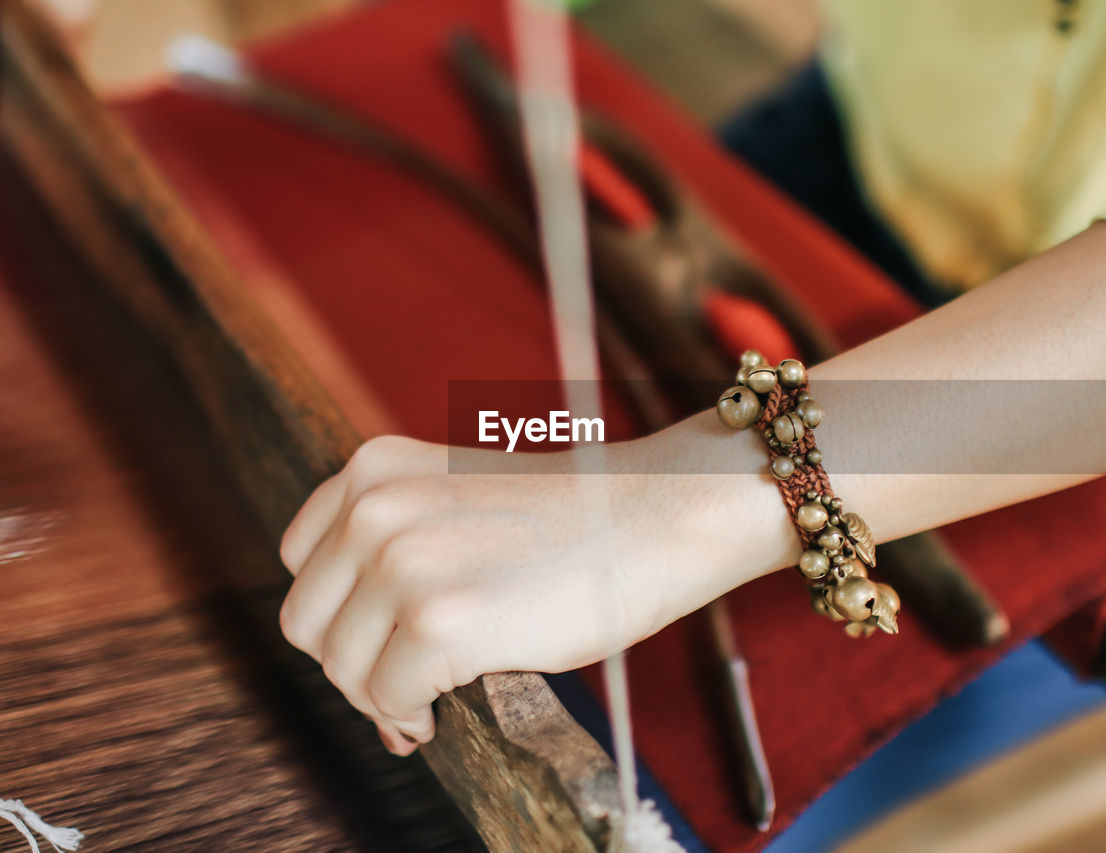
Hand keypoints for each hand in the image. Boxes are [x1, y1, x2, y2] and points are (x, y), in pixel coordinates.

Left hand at [277, 432, 759, 754]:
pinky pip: (390, 700)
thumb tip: (355, 647)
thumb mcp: (458, 502)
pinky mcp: (439, 622)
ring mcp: (404, 563)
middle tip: (406, 684)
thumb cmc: (576, 520)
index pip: (303, 562)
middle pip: (309, 621)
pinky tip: (445, 708)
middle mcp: (375, 508)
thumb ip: (397, 544)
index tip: (379, 641)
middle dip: (354, 663)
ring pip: (341, 668)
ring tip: (429, 696)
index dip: (339, 614)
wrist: (657, 517)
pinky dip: (412, 716)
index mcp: (374, 468)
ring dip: (381, 695)